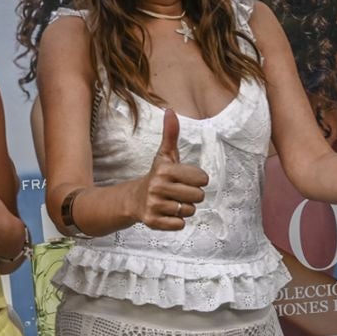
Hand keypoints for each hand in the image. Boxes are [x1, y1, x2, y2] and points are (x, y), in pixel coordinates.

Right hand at [131, 109, 207, 231]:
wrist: (134, 199)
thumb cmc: (157, 175)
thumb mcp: (165, 155)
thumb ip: (171, 134)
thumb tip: (170, 110)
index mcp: (165, 170)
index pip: (202, 178)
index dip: (198, 180)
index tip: (184, 179)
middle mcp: (158, 187)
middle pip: (198, 196)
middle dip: (192, 196)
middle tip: (179, 192)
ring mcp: (154, 205)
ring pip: (189, 211)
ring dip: (184, 209)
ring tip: (171, 202)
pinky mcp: (152, 222)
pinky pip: (180, 225)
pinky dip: (177, 221)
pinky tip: (167, 213)